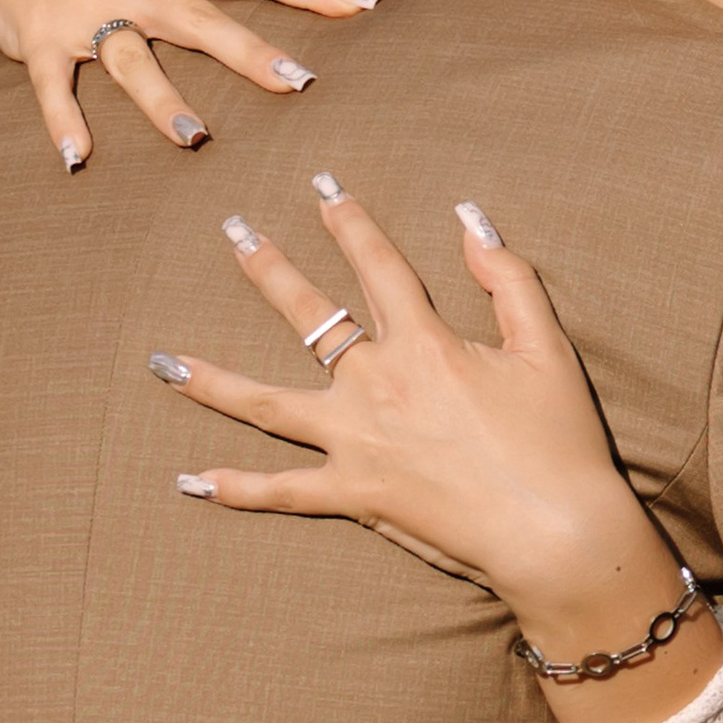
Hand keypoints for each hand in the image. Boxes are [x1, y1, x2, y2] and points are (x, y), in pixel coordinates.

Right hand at [0, 0, 378, 167]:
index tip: (361, 5)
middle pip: (198, 19)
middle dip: (247, 50)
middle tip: (298, 82)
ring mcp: (87, 14)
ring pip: (128, 58)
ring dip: (158, 99)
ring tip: (194, 138)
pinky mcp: (40, 42)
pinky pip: (53, 85)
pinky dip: (62, 120)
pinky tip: (77, 157)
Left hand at [151, 179, 722, 722]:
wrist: (556, 534)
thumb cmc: (559, 442)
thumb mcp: (547, 348)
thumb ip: (508, 279)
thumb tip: (471, 220)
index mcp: (424, 344)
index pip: (376, 265)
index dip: (350, 221)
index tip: (323, 188)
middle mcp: (377, 385)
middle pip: (308, 316)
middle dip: (267, 267)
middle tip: (233, 230)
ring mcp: (357, 443)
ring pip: (267, 405)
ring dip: (212, 382)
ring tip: (164, 362)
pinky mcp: (354, 496)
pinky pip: (283, 492)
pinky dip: (235, 488)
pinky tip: (190, 481)